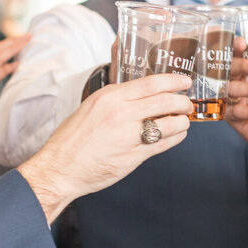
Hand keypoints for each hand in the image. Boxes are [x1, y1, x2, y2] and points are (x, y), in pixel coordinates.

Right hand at [18, 73, 192, 222]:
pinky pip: (164, 144)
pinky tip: (177, 135)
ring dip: (182, 121)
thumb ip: (116, 99)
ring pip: (169, 124)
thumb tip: (140, 93)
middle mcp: (121, 113)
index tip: (185, 81)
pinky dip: (176, 138)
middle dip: (182, 102)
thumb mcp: (92, 106)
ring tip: (184, 121)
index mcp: (110, 97)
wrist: (61, 167)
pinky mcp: (134, 156)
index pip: (151, 83)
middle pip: (165, 102)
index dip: (173, 81)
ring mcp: (129, 135)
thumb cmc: (73, 138)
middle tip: (187, 104)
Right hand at [224, 38, 247, 146]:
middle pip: (231, 69)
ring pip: (233, 90)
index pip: (234, 52)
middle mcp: (235, 80)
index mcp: (245, 66)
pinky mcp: (234, 117)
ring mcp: (232, 98)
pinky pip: (239, 112)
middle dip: (244, 66)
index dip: (235, 46)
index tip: (243, 42)